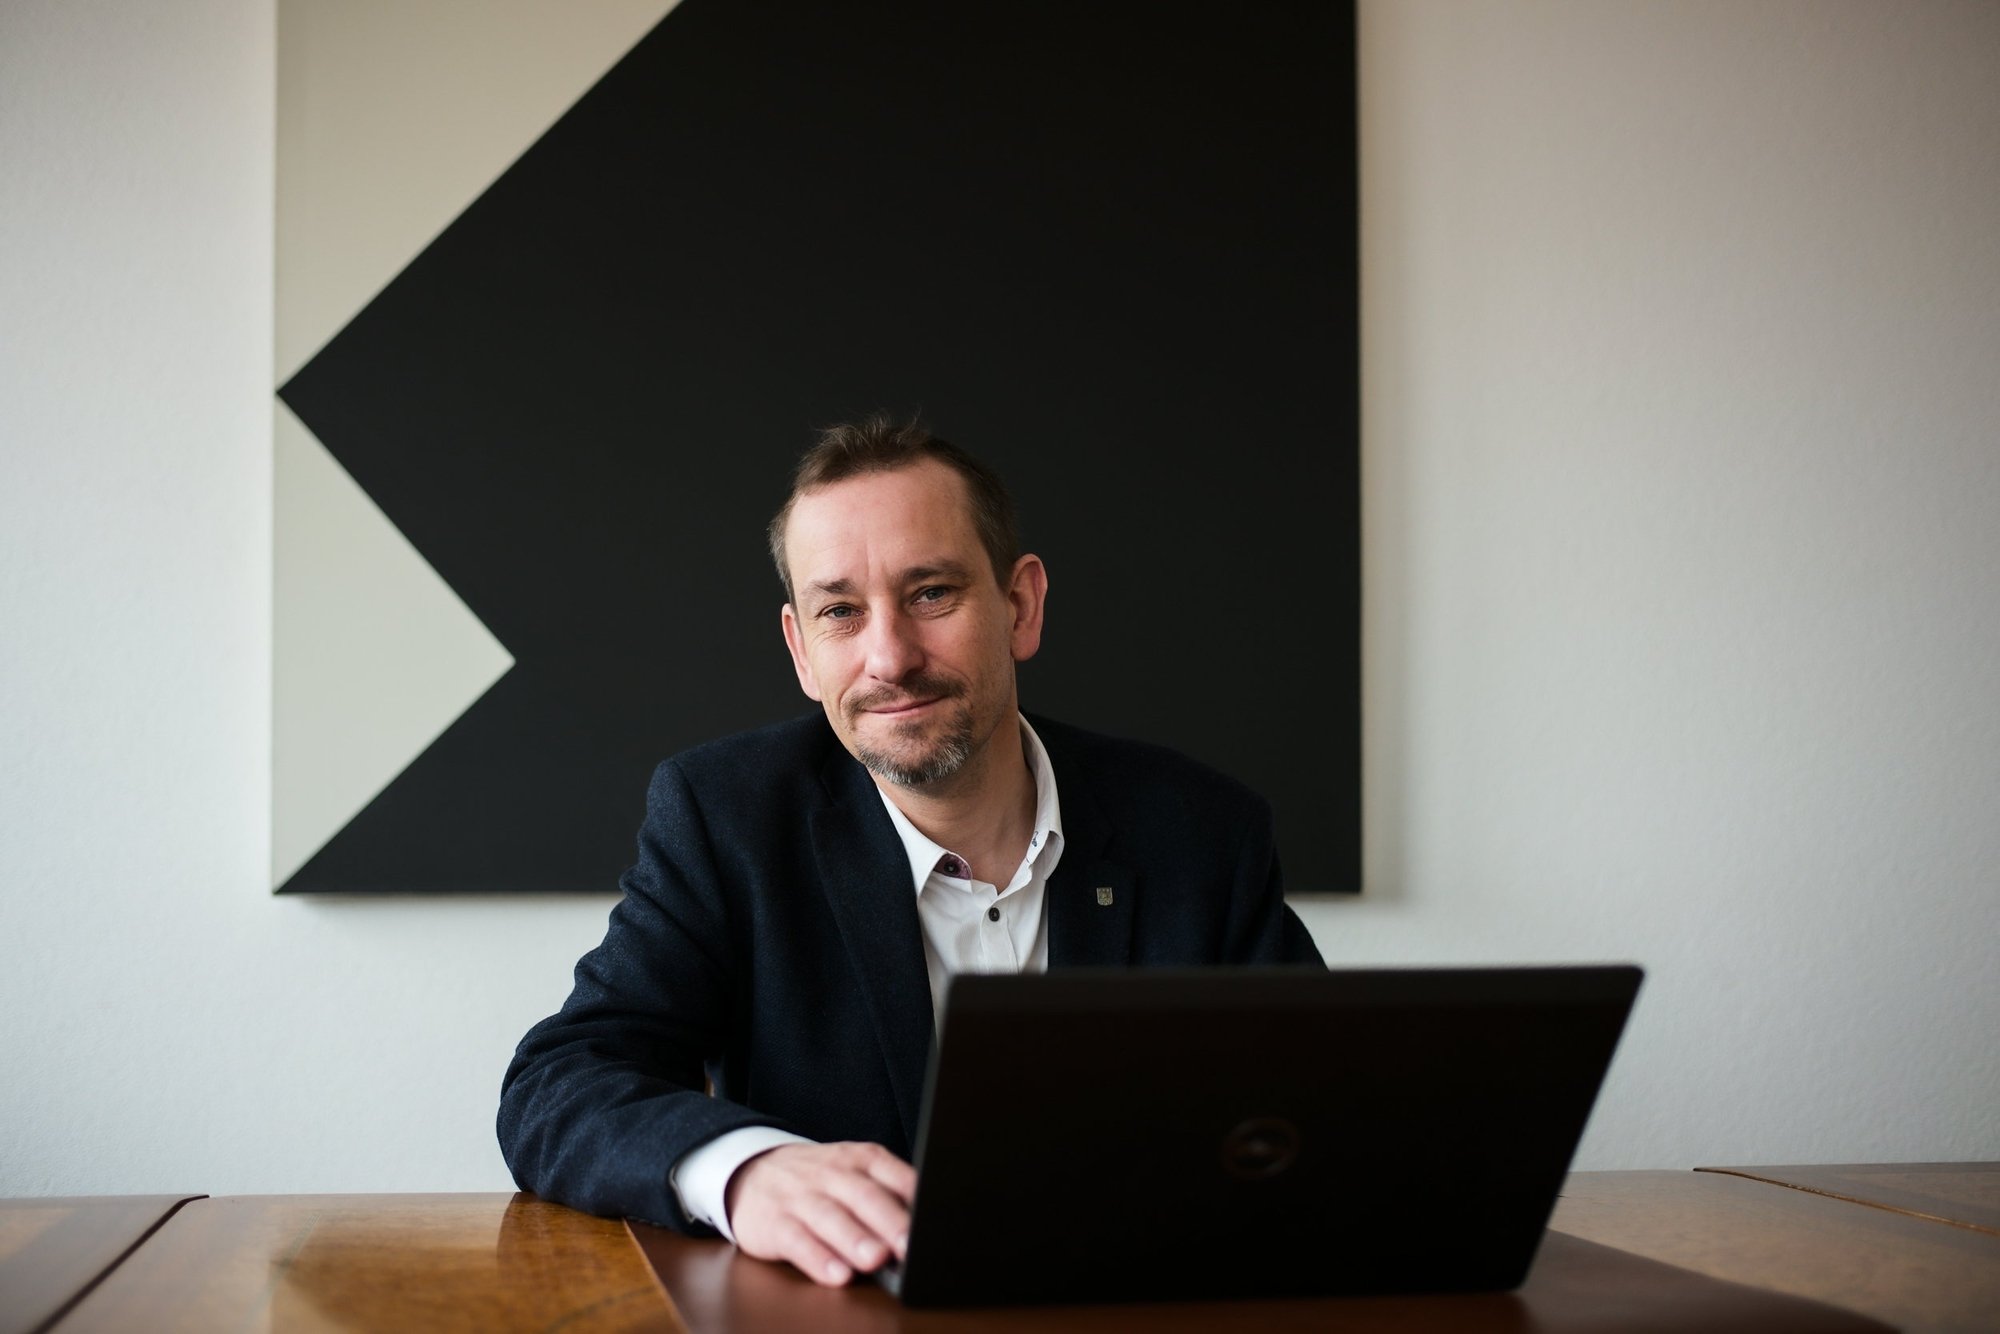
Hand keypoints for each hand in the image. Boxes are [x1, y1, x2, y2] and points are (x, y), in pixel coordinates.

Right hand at [724, 1141, 915, 1285]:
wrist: (752, 1171)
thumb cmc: (818, 1181)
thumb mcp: (853, 1174)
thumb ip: (888, 1196)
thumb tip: (927, 1231)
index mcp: (860, 1159)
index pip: (891, 1173)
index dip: (914, 1196)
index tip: (934, 1218)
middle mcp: (832, 1173)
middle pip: (864, 1195)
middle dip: (889, 1220)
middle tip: (910, 1244)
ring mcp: (801, 1196)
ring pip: (830, 1216)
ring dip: (854, 1238)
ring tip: (876, 1259)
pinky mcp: (775, 1222)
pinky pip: (797, 1240)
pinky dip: (818, 1258)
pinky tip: (836, 1275)